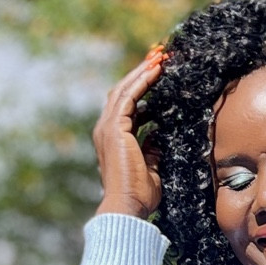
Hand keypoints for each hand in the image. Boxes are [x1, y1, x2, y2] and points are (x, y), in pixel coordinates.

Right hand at [94, 46, 166, 218]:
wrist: (127, 207)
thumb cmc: (139, 195)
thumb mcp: (151, 167)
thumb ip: (152, 150)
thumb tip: (159, 137)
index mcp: (113, 138)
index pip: (127, 105)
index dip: (142, 87)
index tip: (158, 74)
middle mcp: (106, 129)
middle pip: (123, 91)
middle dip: (141, 73)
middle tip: (159, 57)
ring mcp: (107, 128)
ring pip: (124, 90)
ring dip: (142, 72)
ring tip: (159, 58)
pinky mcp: (114, 129)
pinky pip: (128, 97)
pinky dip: (142, 82)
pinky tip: (155, 71)